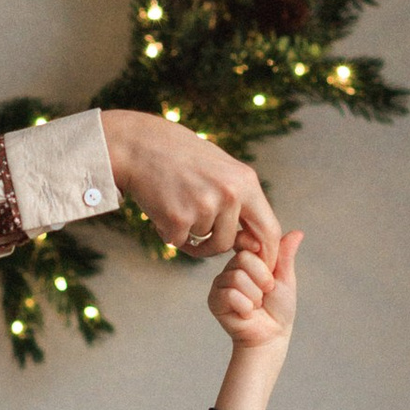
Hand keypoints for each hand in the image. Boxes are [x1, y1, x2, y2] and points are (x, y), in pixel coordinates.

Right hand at [99, 112, 278, 264]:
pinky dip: (168, 231)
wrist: (140, 145)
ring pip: (202, 241)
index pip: (269, 229)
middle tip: (197, 232)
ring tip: (176, 205)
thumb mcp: (222, 169)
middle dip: (213, 244)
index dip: (266, 253)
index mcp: (246, 181)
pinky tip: (161, 206)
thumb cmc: (182, 157)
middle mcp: (229, 194)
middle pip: (228, 242)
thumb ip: (241, 202)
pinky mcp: (178, 218)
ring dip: (189, 233)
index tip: (258, 264)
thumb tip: (253, 242)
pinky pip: (178, 240)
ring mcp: (204, 206)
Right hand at [208, 230, 300, 349]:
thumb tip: (298, 232)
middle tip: (266, 292)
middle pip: (243, 258)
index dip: (257, 250)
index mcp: (247, 260)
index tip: (269, 264)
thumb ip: (285, 255)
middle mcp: (231, 268)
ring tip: (256, 304)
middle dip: (262, 278)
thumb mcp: (285, 278)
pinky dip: (245, 306)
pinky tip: (246, 313)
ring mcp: (220, 284)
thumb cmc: (278, 308)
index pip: (244, 239)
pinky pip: (230, 294)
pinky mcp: (214, 300)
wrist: (271, 335)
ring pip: (237, 277)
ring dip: (255, 296)